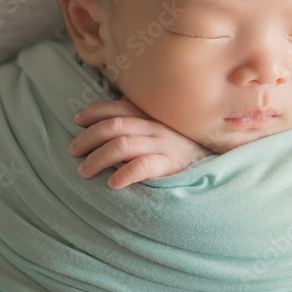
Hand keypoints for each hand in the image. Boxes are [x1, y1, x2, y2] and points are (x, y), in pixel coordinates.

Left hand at [69, 96, 213, 189]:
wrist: (217, 166)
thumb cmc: (183, 151)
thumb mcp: (164, 132)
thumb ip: (141, 127)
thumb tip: (106, 130)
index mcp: (152, 117)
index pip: (119, 108)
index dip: (95, 112)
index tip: (77, 120)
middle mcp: (156, 127)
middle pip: (114, 126)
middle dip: (88, 137)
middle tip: (73, 150)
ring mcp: (164, 145)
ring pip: (122, 145)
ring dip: (98, 157)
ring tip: (84, 170)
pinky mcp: (170, 165)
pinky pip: (143, 166)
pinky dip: (124, 174)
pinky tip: (112, 183)